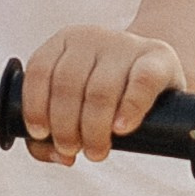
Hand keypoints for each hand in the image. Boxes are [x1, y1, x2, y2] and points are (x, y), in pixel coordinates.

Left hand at [21, 25, 186, 164]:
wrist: (154, 73)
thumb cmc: (107, 96)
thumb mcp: (75, 105)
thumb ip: (53, 135)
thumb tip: (62, 157)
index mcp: (65, 42)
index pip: (40, 70)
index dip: (35, 106)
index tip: (41, 134)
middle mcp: (93, 37)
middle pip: (67, 85)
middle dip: (65, 127)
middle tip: (73, 151)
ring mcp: (126, 45)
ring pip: (100, 90)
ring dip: (93, 129)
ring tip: (96, 151)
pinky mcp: (158, 57)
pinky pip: (141, 82)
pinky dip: (129, 108)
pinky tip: (121, 128)